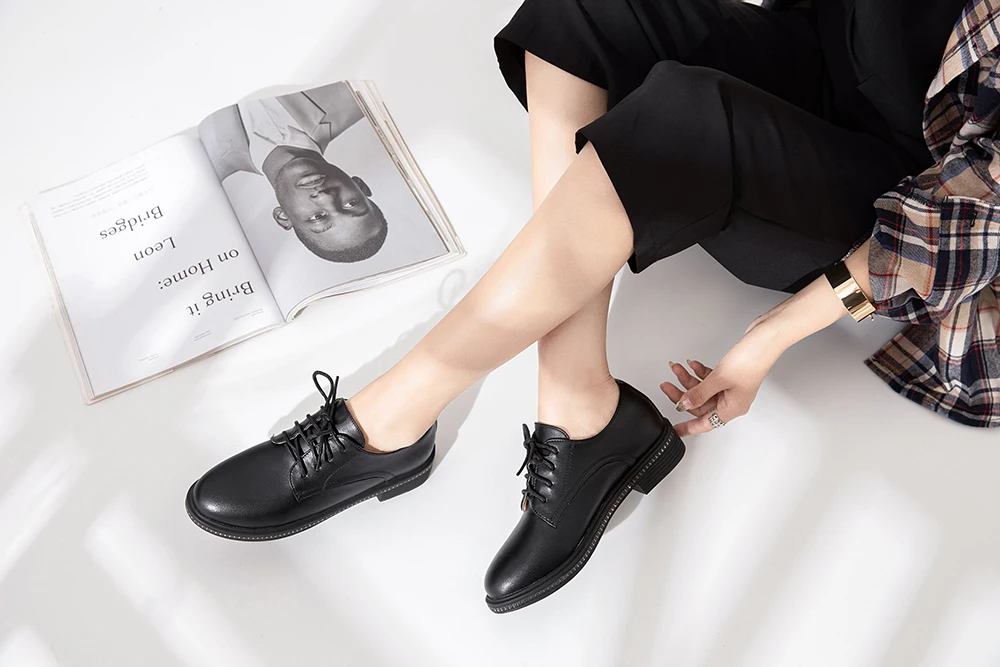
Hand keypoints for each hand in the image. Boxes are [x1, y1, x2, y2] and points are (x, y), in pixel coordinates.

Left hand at [660, 325, 785, 436]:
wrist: (765, 339)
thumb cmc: (752, 360)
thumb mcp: (719, 379)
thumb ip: (699, 393)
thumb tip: (684, 404)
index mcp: (732, 408)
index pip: (705, 423)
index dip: (688, 427)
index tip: (676, 430)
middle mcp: (732, 400)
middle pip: (701, 404)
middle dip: (682, 394)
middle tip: (667, 387)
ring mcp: (731, 387)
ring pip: (703, 389)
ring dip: (689, 379)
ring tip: (677, 369)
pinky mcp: (730, 375)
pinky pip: (710, 379)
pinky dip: (699, 372)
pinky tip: (691, 365)